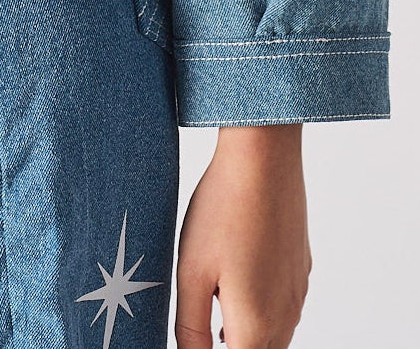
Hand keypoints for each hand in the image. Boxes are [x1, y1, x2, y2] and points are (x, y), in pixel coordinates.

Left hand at [176, 124, 310, 348]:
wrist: (263, 159)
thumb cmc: (223, 211)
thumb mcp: (190, 272)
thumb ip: (191, 328)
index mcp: (255, 326)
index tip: (198, 332)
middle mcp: (285, 316)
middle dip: (228, 343)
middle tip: (202, 313)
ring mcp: (297, 291)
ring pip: (273, 332)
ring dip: (245, 327)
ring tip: (214, 293)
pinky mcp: (300, 267)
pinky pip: (282, 304)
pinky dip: (260, 303)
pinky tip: (237, 269)